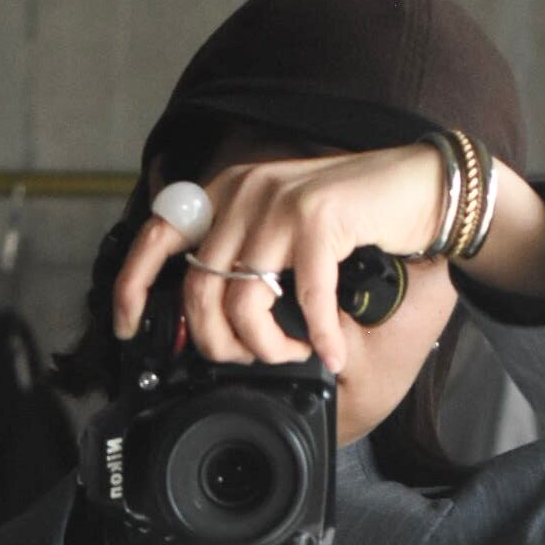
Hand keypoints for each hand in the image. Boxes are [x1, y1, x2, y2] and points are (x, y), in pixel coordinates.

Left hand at [112, 143, 451, 375]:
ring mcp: (278, 203)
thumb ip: (242, 256)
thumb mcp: (279, 228)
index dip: (132, 287)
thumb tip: (210, 323)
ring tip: (290, 353)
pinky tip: (330, 353)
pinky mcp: (318, 219)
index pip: (156, 236)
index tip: (129, 327)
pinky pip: (305, 299)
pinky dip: (319, 337)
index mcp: (225, 194)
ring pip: (243, 301)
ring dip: (265, 345)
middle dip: (218, 343)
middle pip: (200, 290)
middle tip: (247, 359)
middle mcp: (243, 192)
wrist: (415, 185)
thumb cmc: (350, 216)